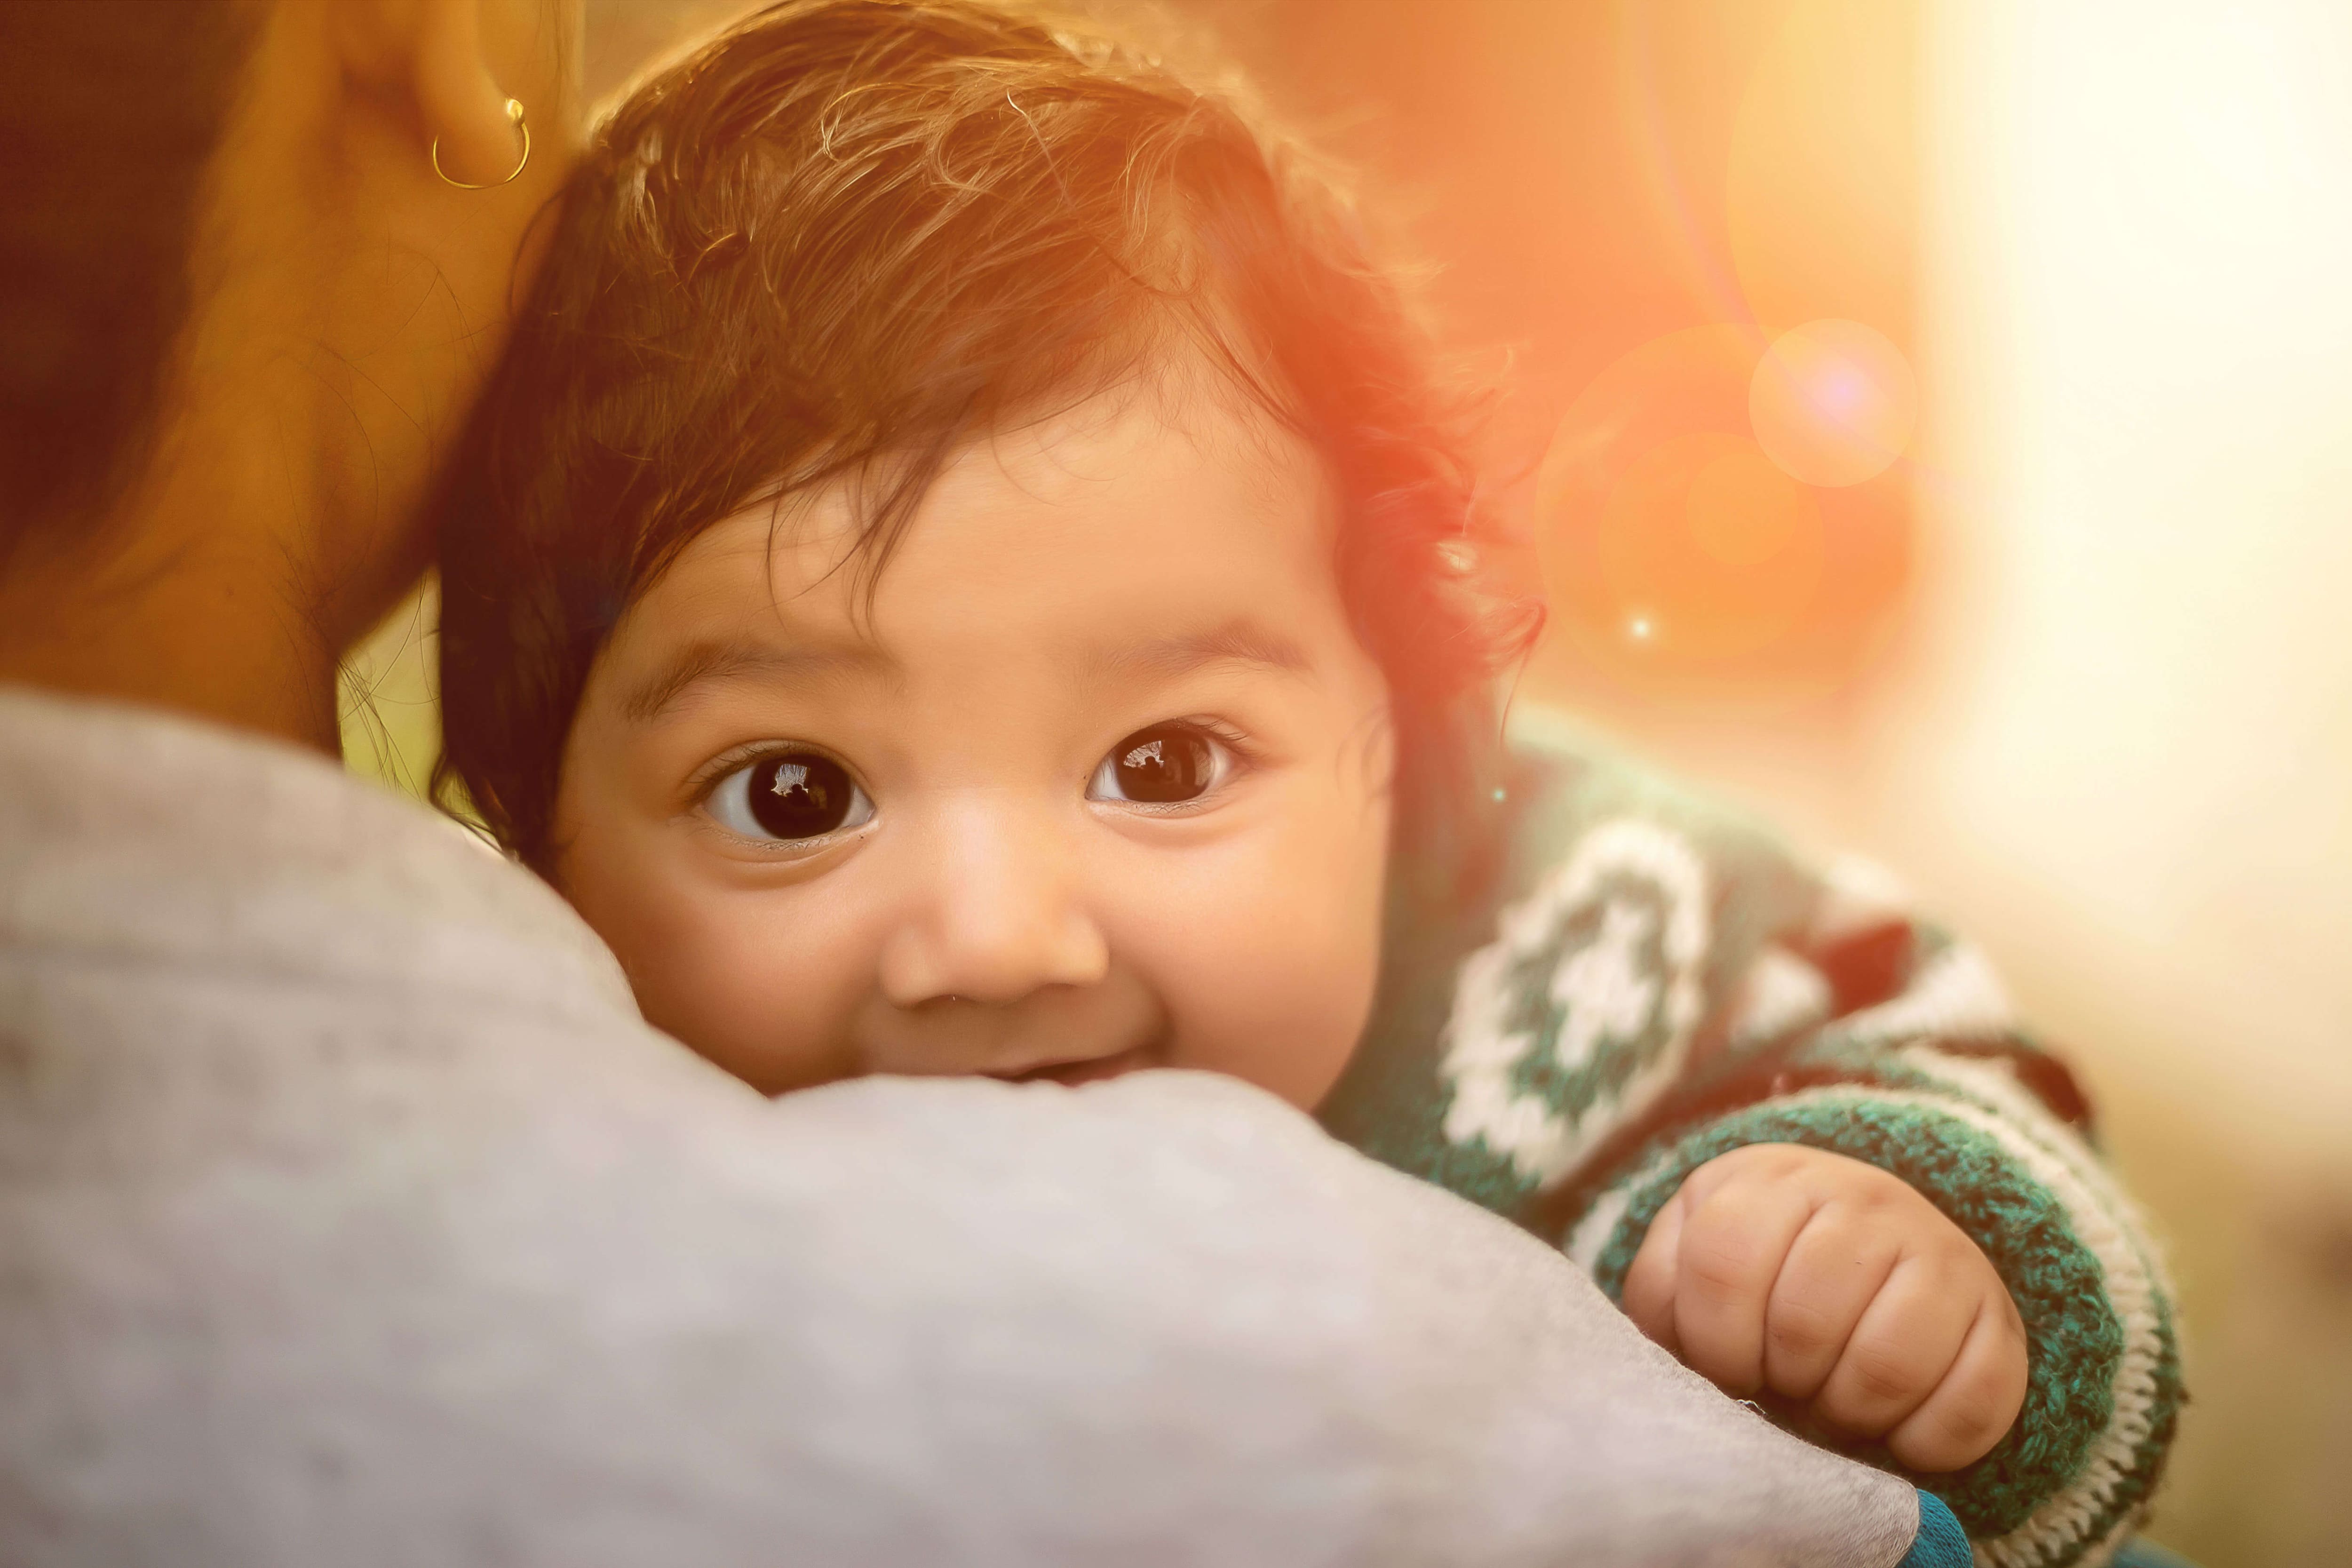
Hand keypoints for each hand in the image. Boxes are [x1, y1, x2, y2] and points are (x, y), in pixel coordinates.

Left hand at [1621, 1143, 2027, 1470]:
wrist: (1878, 1252)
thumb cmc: (1761, 1275)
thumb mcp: (1692, 1264)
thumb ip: (1664, 1298)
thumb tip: (1667, 1360)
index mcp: (1768, 1179)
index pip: (1723, 1262)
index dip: (1716, 1341)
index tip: (1727, 1366)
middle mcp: (1863, 1197)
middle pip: (1805, 1321)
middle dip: (1784, 1379)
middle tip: (1786, 1383)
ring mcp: (1940, 1250)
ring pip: (1886, 1365)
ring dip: (1848, 1412)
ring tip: (1834, 1400)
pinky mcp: (1999, 1319)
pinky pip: (1969, 1405)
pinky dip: (1923, 1443)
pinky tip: (1896, 1426)